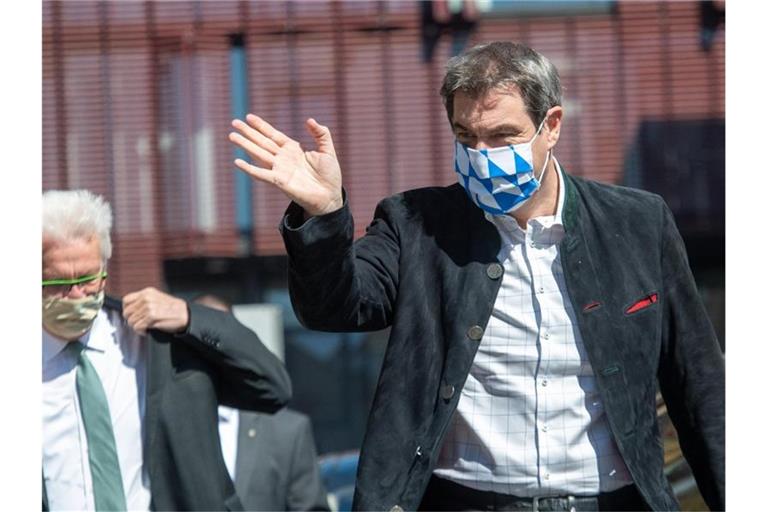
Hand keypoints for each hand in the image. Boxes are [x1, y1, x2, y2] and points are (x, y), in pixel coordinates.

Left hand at [122, 287, 188, 334]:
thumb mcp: (157, 298)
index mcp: (147, 292)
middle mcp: (146, 299)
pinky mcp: (151, 317)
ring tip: (145, 327)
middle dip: (131, 320)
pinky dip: (141, 331)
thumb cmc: (173, 309)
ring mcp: (149, 308)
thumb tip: (131, 309)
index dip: (127, 310)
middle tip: (139, 323)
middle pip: (127, 312)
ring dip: (137, 327)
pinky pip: (137, 327)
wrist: (186, 314)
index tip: (132, 315)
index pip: (126, 300)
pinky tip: (147, 330)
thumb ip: (144, 301)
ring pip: (131, 321)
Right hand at [228, 114, 343, 216]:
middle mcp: (283, 159)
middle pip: (262, 142)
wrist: (330, 197)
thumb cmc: (329, 176)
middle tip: (234, 122)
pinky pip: (261, 174)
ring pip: (258, 154)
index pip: (273, 134)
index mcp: (292, 150)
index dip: (261, 126)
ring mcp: (279, 170)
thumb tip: (309, 120)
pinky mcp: (279, 182)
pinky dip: (250, 169)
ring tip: (232, 136)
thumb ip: (321, 134)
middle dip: (248, 132)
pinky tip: (237, 162)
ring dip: (245, 145)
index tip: (249, 117)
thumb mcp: (327, 151)